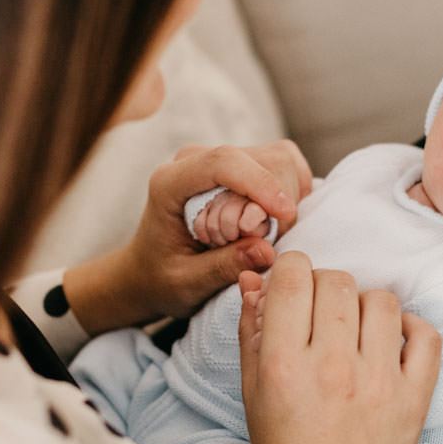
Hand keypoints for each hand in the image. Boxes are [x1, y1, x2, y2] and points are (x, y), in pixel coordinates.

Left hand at [63, 141, 312, 332]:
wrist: (150, 270)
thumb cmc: (162, 278)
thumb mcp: (186, 284)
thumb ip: (223, 267)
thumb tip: (267, 250)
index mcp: (170, 183)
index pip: (223, 162)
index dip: (260, 183)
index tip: (284, 214)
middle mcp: (195, 162)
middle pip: (263, 159)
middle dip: (275, 202)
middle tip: (259, 242)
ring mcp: (220, 161)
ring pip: (279, 161)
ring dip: (282, 201)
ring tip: (257, 235)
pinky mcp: (241, 168)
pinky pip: (284, 166)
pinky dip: (292, 193)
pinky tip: (274, 220)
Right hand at [238, 252, 441, 443]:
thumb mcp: (252, 391)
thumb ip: (252, 329)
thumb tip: (257, 278)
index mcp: (283, 364)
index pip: (293, 276)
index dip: (292, 271)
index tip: (294, 287)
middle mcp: (331, 368)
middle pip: (337, 281)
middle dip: (325, 289)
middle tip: (321, 317)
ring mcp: (378, 383)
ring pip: (382, 300)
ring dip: (365, 308)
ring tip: (355, 334)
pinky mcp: (414, 399)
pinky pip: (426, 334)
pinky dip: (411, 329)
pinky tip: (391, 345)